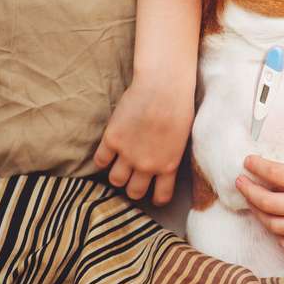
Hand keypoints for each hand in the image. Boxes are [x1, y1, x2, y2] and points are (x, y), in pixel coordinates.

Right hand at [93, 76, 194, 205]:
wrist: (164, 86)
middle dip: (133, 188)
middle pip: (134, 191)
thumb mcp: (183, 137)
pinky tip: (108, 152)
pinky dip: (103, 159)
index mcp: (169, 165)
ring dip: (117, 175)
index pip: (161, 196)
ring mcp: (128, 154)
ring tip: (120, 165)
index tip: (153, 194)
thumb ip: (171, 155)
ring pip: (115, 180)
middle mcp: (147, 164)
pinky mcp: (112, 140)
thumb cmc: (179, 106)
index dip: (156, 197)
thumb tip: (163, 165)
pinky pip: (100, 160)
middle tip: (133, 178)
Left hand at [236, 152, 283, 255]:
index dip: (258, 167)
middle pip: (268, 203)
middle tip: (242, 183)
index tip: (248, 162)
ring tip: (256, 204)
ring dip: (260, 214)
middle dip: (249, 191)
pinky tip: (278, 225)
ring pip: (275, 226)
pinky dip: (280, 235)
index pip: (277, 174)